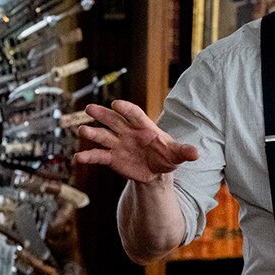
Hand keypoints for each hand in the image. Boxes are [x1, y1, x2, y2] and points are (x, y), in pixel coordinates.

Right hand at [73, 100, 197, 182]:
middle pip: (113, 120)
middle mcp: (128, 132)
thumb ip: (184, 152)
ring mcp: (118, 143)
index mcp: (144, 126)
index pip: (134, 114)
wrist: (155, 171)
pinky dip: (88, 157)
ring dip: (92, 133)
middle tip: (89, 109)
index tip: (115, 104)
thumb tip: (196, 153)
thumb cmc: (166, 156)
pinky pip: (99, 155)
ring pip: (103, 135)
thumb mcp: (176, 155)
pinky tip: (78, 158)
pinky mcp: (112, 157)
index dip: (125, 108)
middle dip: (102, 115)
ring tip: (81, 131)